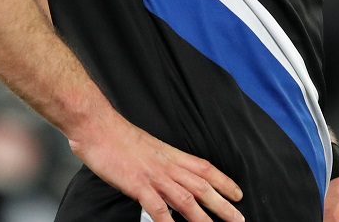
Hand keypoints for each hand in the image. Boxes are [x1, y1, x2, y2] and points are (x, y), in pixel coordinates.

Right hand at [69, 114, 244, 221]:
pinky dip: (167, 221)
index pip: (206, 169)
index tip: (238, 194)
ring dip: (203, 217)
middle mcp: (169, 166)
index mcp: (173, 155)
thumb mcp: (150, 148)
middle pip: (203, 187)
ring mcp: (154, 176)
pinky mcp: (137, 185)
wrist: (99, 127)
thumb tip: (171, 177)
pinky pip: (157, 208)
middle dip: (223, 205)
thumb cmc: (120, 138)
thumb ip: (163, 163)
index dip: (224, 182)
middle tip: (239, 218)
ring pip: (186, 199)